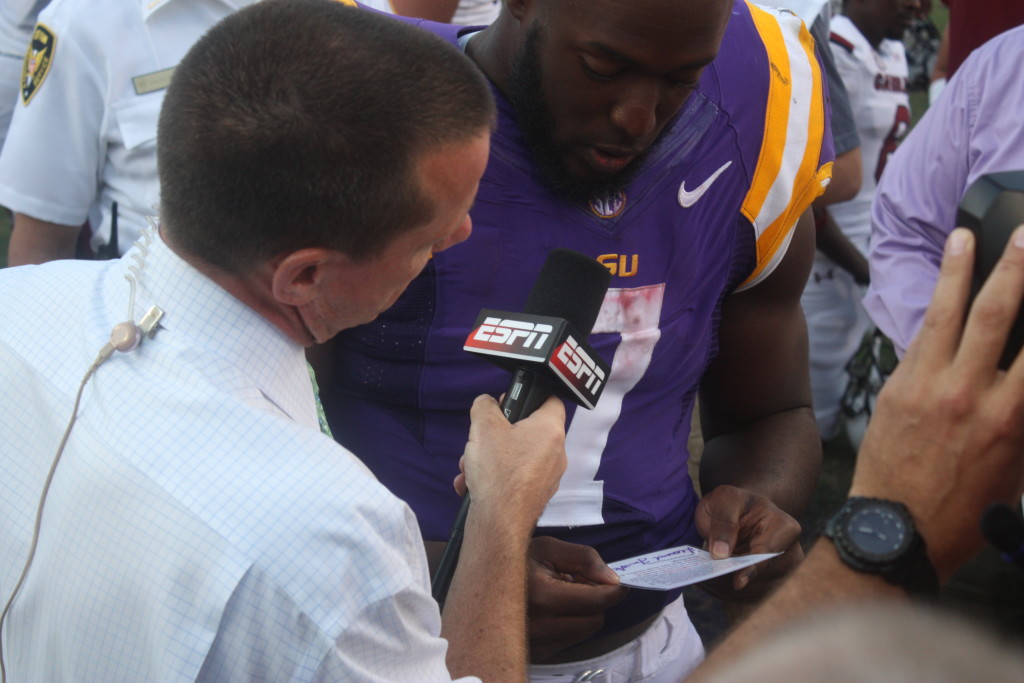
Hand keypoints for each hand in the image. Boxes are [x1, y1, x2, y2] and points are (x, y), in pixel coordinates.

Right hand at [455, 394, 566, 523]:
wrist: (500, 521)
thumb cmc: (498, 470)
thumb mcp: (483, 426)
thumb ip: (485, 406)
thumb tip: (487, 403)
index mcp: (550, 430)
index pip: (550, 400)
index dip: (530, 396)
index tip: (509, 402)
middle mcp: (556, 453)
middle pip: (526, 431)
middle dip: (496, 434)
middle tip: (479, 439)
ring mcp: (548, 477)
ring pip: (516, 457)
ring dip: (490, 458)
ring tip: (468, 467)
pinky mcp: (536, 496)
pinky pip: (514, 478)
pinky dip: (494, 478)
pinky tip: (471, 485)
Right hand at [525, 536, 627, 661]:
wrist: (477, 582)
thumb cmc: (513, 559)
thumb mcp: (547, 548)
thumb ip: (584, 558)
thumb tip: (612, 578)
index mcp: (543, 596)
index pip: (597, 601)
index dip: (614, 590)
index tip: (619, 582)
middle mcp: (539, 626)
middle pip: (595, 620)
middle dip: (596, 601)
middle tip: (579, 582)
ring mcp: (535, 644)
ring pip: (583, 632)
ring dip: (582, 614)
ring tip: (561, 594)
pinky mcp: (532, 653)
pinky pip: (567, 641)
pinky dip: (568, 625)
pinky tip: (551, 609)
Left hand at [695, 485, 803, 599]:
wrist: (738, 511)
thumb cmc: (733, 502)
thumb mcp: (725, 499)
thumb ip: (723, 523)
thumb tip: (721, 554)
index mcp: (785, 527)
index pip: (769, 554)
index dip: (752, 569)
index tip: (737, 583)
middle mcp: (790, 553)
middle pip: (763, 577)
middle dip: (732, 581)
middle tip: (704, 579)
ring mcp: (781, 572)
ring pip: (754, 592)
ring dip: (726, 590)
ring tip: (702, 579)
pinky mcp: (768, 585)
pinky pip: (748, 598)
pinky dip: (726, 593)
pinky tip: (709, 583)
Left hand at [851, 227, 1023, 579]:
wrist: (896, 532)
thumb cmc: (964, 512)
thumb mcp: (1016, 470)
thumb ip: (1023, 420)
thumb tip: (1023, 381)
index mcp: (1012, 420)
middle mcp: (972, 395)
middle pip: (998, 315)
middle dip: (1016, 268)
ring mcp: (928, 386)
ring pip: (947, 314)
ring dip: (959, 270)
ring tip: (964, 236)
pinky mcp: (896, 387)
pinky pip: (919, 338)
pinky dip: (932, 307)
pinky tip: (940, 285)